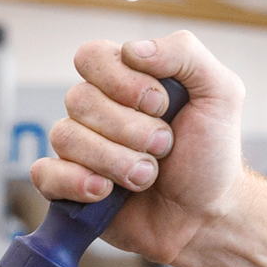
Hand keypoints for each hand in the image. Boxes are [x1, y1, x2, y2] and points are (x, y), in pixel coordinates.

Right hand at [29, 30, 249, 266]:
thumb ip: (185, 54)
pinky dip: (75, 182)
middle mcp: (97, 110)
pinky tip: (106, 192)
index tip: (161, 105)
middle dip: (131, 129)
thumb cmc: (212, 156)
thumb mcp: (220, 94)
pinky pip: (45, 174)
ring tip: (149, 176)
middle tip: (164, 147)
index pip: (91, 57)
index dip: (124, 82)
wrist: (209, 216)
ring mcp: (81, 148)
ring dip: (117, 161)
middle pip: (79, 99)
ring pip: (65, 137)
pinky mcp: (71, 186)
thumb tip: (133, 49)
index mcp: (124, 80)